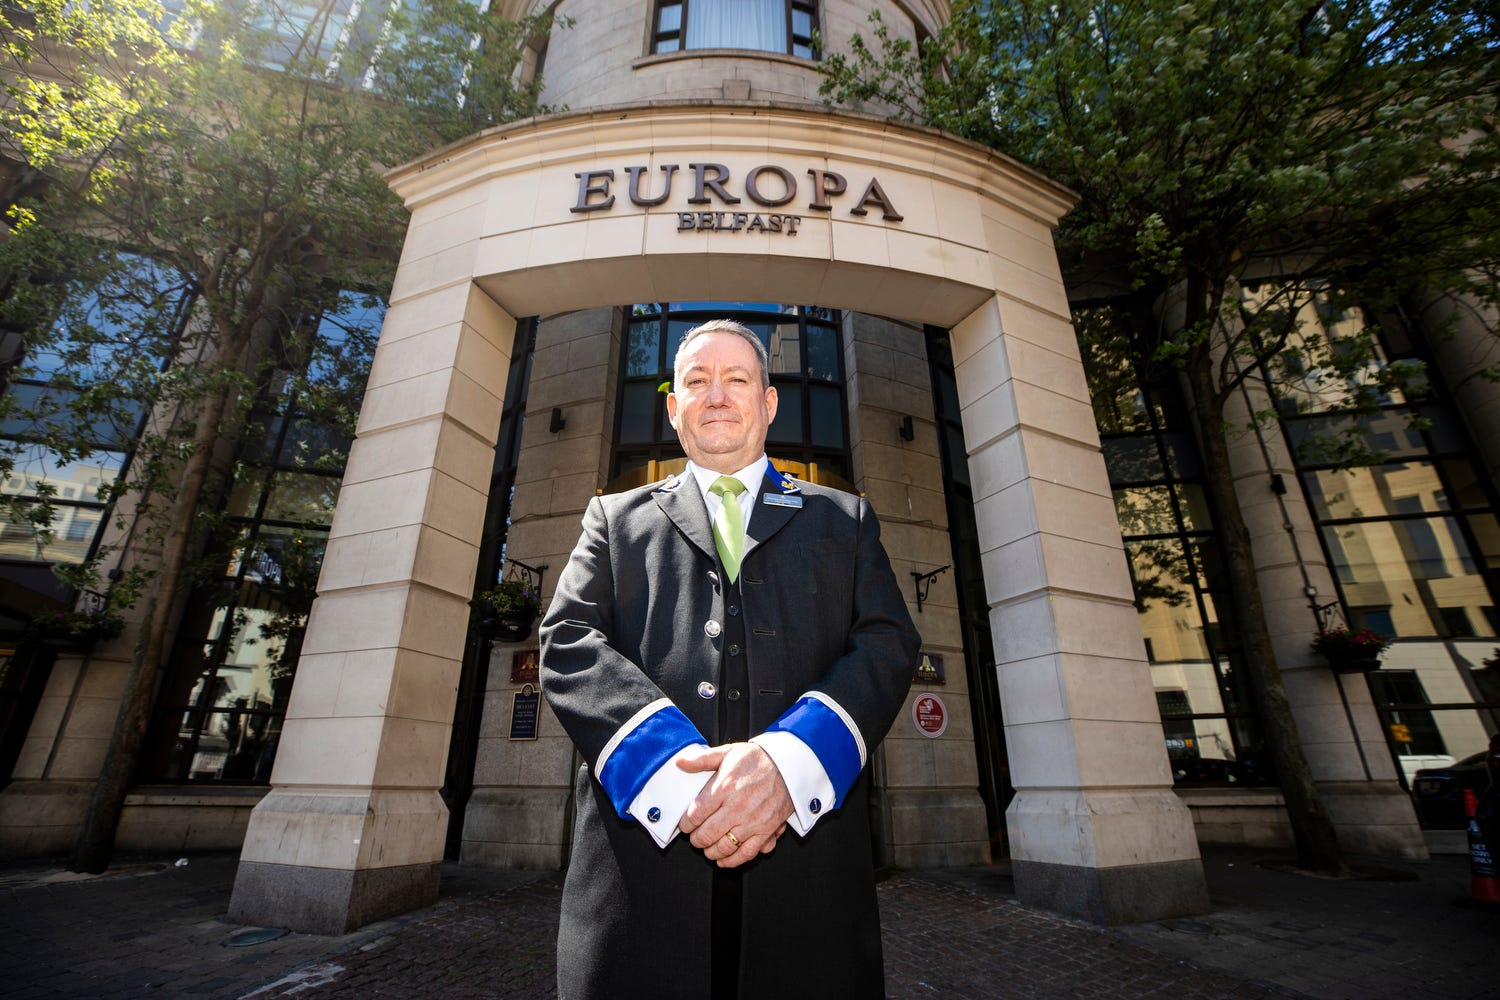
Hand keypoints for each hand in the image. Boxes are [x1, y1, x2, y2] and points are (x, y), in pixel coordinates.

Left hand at [676, 743, 793, 867]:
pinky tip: (724, 860)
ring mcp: (753, 821)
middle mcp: (738, 807)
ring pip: (724, 847)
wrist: (789, 765)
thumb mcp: (728, 752)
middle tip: (695, 837)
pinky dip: (732, 861)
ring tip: (707, 847)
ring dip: (711, 851)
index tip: (685, 825)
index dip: (685, 824)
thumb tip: (680, 763)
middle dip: (696, 839)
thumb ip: (701, 759)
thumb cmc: (758, 759)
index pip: (695, 814)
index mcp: (725, 787)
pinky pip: (747, 853)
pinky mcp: (767, 830)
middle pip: (707, 834)